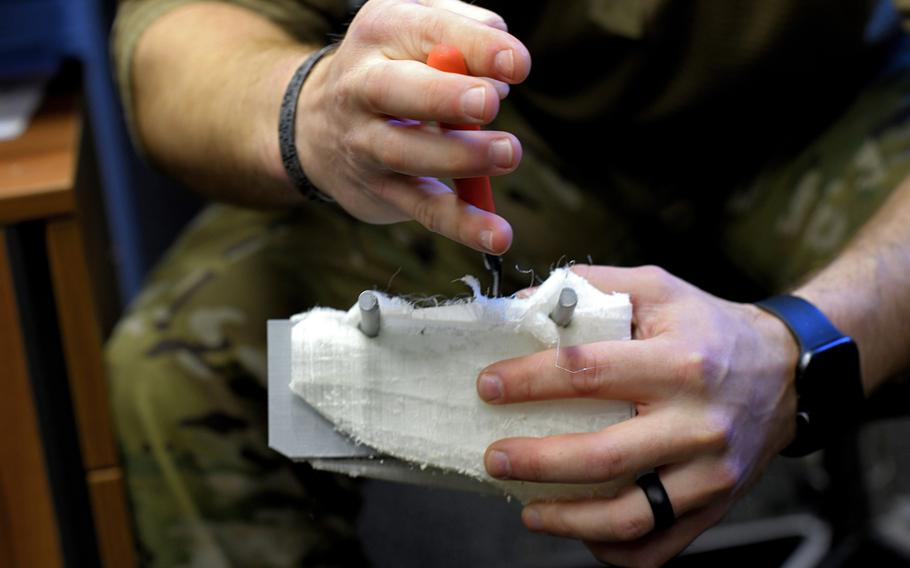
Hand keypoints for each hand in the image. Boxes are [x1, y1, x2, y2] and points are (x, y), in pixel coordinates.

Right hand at [296, 0, 529, 253]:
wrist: (315, 124)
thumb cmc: (390, 65)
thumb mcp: (415, 27)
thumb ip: (463, 28)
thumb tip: (507, 60)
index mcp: (381, 31)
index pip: (427, 31)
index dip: (473, 46)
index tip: (517, 64)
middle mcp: (362, 86)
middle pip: (397, 89)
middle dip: (443, 96)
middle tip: (488, 103)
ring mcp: (366, 143)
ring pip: (407, 153)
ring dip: (459, 157)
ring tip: (508, 154)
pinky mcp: (381, 189)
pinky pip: (423, 208)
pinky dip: (462, 224)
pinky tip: (497, 235)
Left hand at [476, 265, 800, 565]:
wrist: (786, 373)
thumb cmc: (709, 328)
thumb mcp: (658, 289)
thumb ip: (594, 285)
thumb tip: (527, 301)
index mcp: (678, 362)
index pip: (586, 372)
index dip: (527, 381)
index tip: (488, 386)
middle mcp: (697, 422)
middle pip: (602, 456)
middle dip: (536, 462)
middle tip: (495, 458)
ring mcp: (709, 471)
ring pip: (630, 515)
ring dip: (568, 520)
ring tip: (528, 510)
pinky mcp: (715, 503)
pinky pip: (660, 545)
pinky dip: (614, 548)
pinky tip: (581, 530)